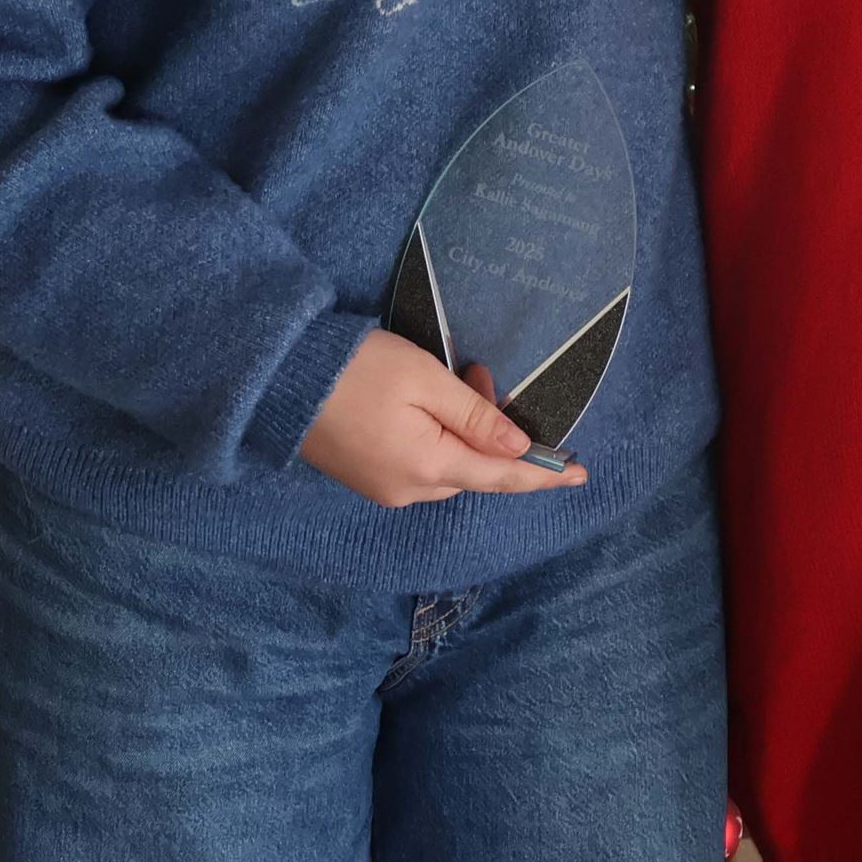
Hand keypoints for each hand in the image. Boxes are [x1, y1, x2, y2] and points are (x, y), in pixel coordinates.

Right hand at [299, 330, 585, 506]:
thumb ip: (475, 416)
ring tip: (455, 377)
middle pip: (474, 471)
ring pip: (448, 466)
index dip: (544, 473)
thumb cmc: (357, 370)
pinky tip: (427, 403)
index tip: (582, 473)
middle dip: (492, 431)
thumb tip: (519, 448)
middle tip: (479, 373)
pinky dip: (438, 437)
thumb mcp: (425, 380)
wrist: (278, 380)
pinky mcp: (366, 475)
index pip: (503, 476)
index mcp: (428, 469)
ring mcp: (383, 487)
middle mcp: (408, 491)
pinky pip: (421, 464)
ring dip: (464, 430)